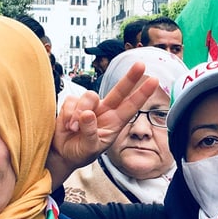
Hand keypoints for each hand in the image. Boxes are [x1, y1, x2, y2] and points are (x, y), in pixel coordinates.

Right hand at [48, 61, 157, 187]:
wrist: (62, 153)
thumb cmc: (80, 152)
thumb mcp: (89, 149)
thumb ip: (90, 132)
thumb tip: (87, 114)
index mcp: (115, 122)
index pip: (132, 106)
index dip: (142, 94)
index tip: (155, 81)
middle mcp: (105, 111)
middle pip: (120, 90)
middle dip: (130, 77)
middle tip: (141, 65)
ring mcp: (89, 106)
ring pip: (90, 96)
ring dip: (80, 112)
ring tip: (74, 129)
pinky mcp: (73, 103)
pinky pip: (72, 100)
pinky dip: (69, 114)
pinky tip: (68, 126)